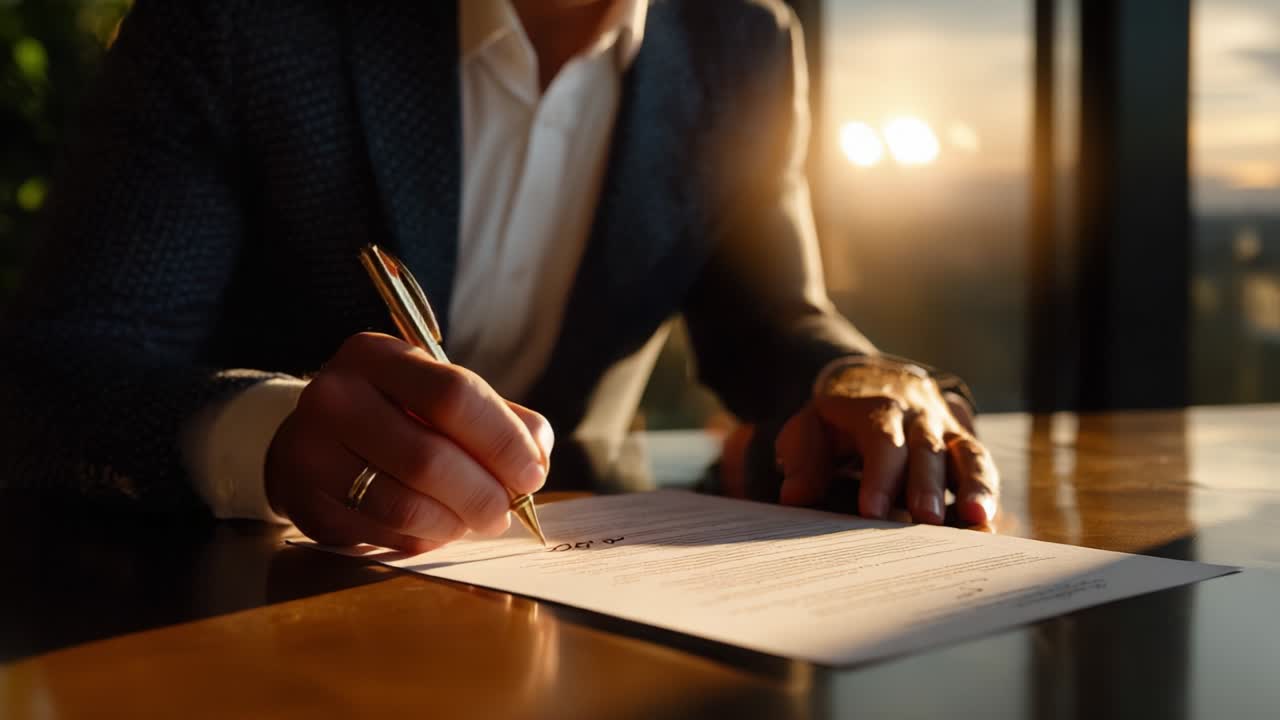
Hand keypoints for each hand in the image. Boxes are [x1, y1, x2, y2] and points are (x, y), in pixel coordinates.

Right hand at [265, 332, 553, 553]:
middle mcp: (334, 398)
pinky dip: (426, 538)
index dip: (503, 440)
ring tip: (475, 520)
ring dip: (457, 523)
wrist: (312, 439)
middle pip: (430, 458)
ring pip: (406, 506)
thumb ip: (497, 417)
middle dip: (484, 494)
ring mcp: (312, 454)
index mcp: (375, 356)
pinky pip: (385, 536)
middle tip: (505, 510)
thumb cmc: (393, 413)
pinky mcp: (308, 505)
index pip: (454, 395)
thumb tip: (537, 455)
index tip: (532, 472)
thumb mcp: (436, 392)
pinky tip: (437, 526)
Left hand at [774, 357, 998, 525]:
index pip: (881, 440)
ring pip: (969, 453)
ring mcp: (947, 429)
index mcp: (877, 408)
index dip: (879, 475)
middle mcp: (918, 416)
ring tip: (978, 521)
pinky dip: (987, 495)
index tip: (872, 512)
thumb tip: (794, 497)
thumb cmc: (836, 418)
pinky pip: (982, 468)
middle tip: (926, 520)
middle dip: (928, 484)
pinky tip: (988, 526)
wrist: (872, 380)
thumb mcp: (808, 427)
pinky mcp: (965, 445)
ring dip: (976, 487)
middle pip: (928, 448)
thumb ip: (802, 459)